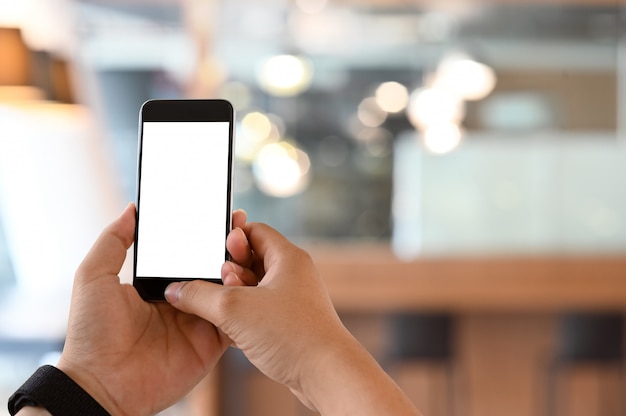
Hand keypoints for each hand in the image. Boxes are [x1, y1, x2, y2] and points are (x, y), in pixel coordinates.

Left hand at [56, 204, 246, 415]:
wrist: (101, 384)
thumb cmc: (91, 333)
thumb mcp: (93, 277)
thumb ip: (113, 241)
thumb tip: (132, 209)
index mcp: (160, 284)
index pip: (190, 253)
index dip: (205, 234)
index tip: (219, 213)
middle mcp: (184, 300)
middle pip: (214, 268)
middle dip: (229, 246)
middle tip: (238, 224)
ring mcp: (200, 321)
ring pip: (230, 289)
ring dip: (239, 268)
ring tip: (241, 248)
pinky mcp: (213, 342)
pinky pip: (235, 318)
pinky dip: (244, 301)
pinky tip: (246, 280)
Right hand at [166, 222, 421, 414]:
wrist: (326, 374)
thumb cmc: (292, 334)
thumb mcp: (234, 309)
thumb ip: (198, 296)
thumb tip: (175, 290)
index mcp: (287, 258)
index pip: (254, 231)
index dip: (230, 238)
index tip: (211, 251)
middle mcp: (293, 275)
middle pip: (252, 260)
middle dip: (229, 272)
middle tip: (220, 283)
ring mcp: (293, 300)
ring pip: (254, 289)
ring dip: (234, 298)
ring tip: (226, 310)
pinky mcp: (291, 324)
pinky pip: (260, 312)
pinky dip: (244, 317)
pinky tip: (232, 331)